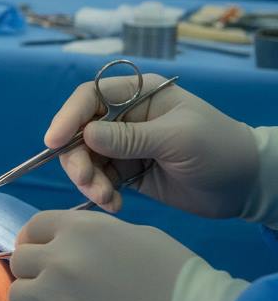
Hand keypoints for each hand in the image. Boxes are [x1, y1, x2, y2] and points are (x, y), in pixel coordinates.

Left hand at [10, 210, 195, 300]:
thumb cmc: (175, 276)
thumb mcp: (131, 235)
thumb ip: (91, 236)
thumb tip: (71, 247)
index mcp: (77, 228)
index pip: (33, 228)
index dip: (35, 242)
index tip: (44, 257)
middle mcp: (58, 257)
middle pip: (20, 261)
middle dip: (35, 273)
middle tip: (57, 289)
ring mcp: (53, 295)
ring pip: (17, 295)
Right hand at [46, 75, 259, 217]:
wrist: (247, 186)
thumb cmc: (219, 148)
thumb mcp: (177, 139)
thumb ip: (131, 138)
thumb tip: (86, 135)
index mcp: (138, 95)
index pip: (90, 97)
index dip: (68, 116)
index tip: (53, 142)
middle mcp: (125, 117)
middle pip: (80, 131)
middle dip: (78, 158)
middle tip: (88, 182)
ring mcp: (125, 145)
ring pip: (86, 158)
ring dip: (89, 180)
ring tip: (106, 199)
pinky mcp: (127, 172)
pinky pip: (100, 180)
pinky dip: (101, 193)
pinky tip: (115, 205)